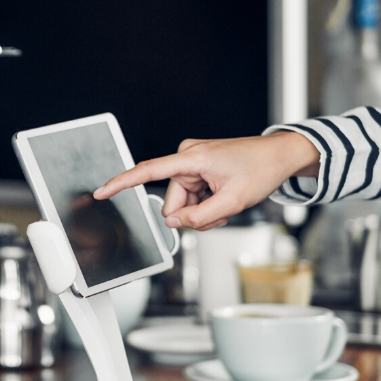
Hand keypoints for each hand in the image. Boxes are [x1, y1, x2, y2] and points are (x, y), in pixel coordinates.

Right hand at [93, 131, 318, 230]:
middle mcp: (186, 157)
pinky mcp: (197, 169)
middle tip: (220, 212)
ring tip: (225, 204)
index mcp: (191, 158)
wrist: (279, 156)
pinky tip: (222, 199)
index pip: (148, 171)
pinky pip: (190, 198)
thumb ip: (200, 217)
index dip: (122, 183)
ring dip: (202, 212)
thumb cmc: (260, 169)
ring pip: (182, 204)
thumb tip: (175, 224)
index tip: (102, 191)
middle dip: (192, 215)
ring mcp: (191, 163)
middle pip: (172, 202)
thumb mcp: (232, 202)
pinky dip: (206, 205)